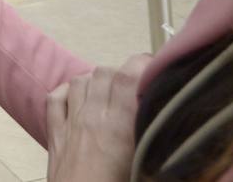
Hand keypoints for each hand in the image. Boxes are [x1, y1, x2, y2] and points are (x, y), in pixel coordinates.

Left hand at [46, 54, 150, 181]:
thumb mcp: (146, 169)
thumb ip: (160, 147)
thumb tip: (178, 135)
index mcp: (118, 129)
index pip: (127, 76)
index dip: (143, 63)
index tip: (159, 68)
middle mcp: (91, 119)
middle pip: (104, 72)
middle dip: (124, 72)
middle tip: (140, 86)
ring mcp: (70, 126)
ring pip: (79, 81)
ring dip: (97, 80)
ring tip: (113, 93)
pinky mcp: (54, 137)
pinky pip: (55, 99)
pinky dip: (67, 93)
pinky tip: (79, 100)